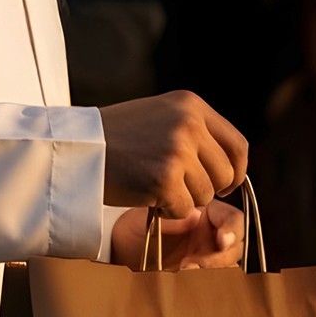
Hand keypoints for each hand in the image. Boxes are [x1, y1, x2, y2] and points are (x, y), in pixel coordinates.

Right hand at [98, 91, 248, 218]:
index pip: (237, 145)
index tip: (226, 185)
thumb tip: (230, 167)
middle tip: (180, 190)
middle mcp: (190, 124)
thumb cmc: (117, 138)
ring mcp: (178, 150)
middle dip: (206, 190)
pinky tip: (147, 196)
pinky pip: (184, 210)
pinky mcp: (165, 178)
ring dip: (183, 200)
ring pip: (205, 195)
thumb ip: (194, 133)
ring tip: (154, 186)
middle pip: (225, 174)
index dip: (236, 171)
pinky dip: (167, 211)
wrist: (78, 148)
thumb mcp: (162, 117)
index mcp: (192, 105)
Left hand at [111, 202, 245, 270]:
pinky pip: (213, 283)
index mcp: (206, 212)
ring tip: (186, 272)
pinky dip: (204, 285)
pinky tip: (186, 281)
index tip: (221, 241)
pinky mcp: (201, 277)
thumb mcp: (148, 218)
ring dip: (212, 272)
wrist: (122, 252)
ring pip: (228, 267)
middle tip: (196, 264)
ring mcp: (208, 257)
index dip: (232, 229)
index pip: (233, 218)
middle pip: (236, 246)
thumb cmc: (135, 228)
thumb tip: (194, 218)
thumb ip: (172, 218)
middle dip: (220, 257)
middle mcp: (211, 235)